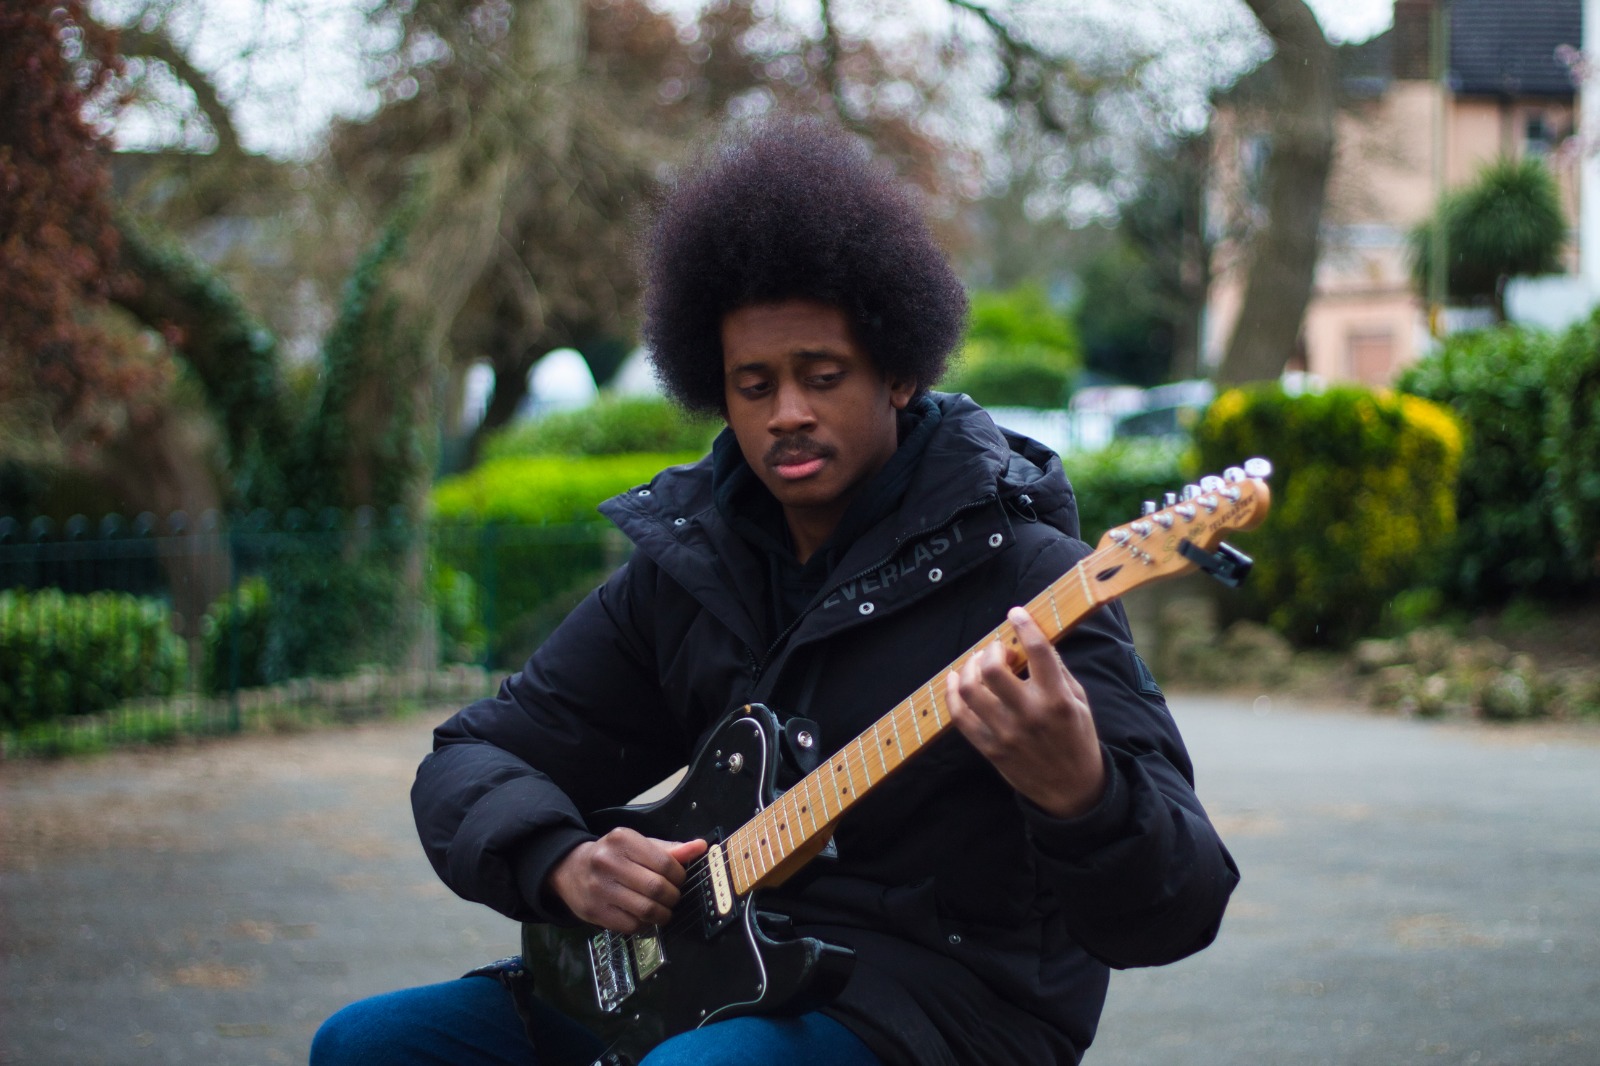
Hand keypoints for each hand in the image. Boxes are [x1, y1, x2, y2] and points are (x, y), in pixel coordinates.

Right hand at [546, 828, 707, 932]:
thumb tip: (700, 847)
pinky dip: (645, 925)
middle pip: (657, 888)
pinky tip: (644, 917)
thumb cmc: (612, 856)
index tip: (679, 880)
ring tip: (662, 910)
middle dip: (673, 897)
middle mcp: (608, 862)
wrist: (569, 869)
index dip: (680, 876)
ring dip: (662, 914)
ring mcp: (599, 889)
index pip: (665, 863)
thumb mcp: (638, 846)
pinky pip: (631, 925)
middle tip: (672, 897)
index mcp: (623, 840)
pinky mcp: (594, 912)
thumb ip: (669, 849)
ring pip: (646, 910)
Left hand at [946, 606, 1105, 818]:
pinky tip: (956, 681)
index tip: (1016, 613)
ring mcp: (1006, 733)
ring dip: (969, 668)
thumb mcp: (1079, 702)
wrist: (1072, 790)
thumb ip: (1058, 671)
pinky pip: (959, 716)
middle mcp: (1030, 715)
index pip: (1038, 652)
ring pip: (969, 690)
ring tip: (977, 665)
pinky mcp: (990, 748)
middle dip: (990, 651)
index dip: (1024, 626)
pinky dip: (952, 693)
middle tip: (997, 652)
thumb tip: (1034, 639)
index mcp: (1058, 699)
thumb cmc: (1077, 739)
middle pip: (992, 670)